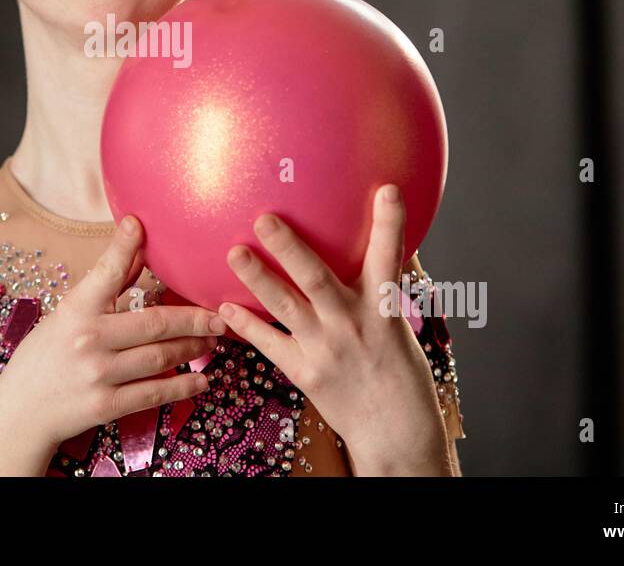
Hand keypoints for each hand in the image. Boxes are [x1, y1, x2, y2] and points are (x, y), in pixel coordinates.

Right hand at [0, 214, 225, 449]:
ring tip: (212, 341)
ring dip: (193, 348)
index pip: (105, 272)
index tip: (139, 223)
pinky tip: (202, 380)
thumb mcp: (68, 315)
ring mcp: (98, 374)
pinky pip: (154, 393)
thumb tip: (136, 247)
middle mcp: (88, 339)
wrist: (20, 411)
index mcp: (76, 310)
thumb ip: (105, 285)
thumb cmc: (45, 356)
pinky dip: (183, 386)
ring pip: (161, 357)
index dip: (123, 246)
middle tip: (220, 315)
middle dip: (194, 318)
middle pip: (154, 323)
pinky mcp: (106, 405)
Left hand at [217, 184, 452, 475]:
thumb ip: (382, 288)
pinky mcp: (306, 373)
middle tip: (264, 219)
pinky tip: (224, 308)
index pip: (390, 259)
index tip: (386, 190)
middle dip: (289, 249)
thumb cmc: (399, 374)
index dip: (390, 224)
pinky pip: (270, 344)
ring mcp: (326, 349)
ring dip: (257, 279)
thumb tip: (386, 243)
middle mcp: (353, 324)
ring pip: (286, 307)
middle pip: (317, 279)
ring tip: (233, 253)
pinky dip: (247, 326)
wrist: (396, 432)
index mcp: (383, 309)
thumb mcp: (398, 326)